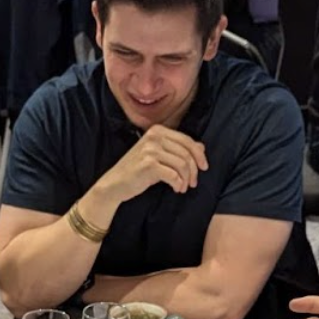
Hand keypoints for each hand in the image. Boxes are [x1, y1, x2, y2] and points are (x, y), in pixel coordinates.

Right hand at [90, 124, 207, 202]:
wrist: (115, 183)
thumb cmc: (138, 170)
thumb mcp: (158, 155)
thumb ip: (178, 149)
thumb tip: (202, 147)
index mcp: (157, 130)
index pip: (187, 140)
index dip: (199, 155)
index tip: (204, 167)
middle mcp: (154, 136)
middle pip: (187, 153)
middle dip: (194, 170)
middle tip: (193, 183)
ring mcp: (150, 150)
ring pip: (182, 164)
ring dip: (186, 179)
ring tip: (183, 187)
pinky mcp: (148, 165)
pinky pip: (174, 175)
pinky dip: (178, 184)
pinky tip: (176, 188)